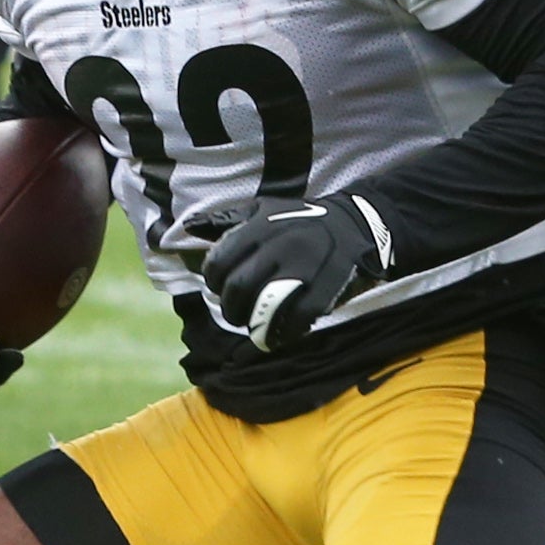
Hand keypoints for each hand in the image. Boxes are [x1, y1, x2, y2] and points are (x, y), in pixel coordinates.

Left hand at [203, 193, 388, 350]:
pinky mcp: (328, 284)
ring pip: (265, 306)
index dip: (213, 283)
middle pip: (238, 288)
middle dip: (230, 309)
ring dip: (254, 326)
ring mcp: (305, 265)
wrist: (354, 221)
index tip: (220, 290)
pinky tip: (282, 335)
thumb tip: (189, 228)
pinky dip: (286, 332)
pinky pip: (299, 317)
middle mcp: (280, 243)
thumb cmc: (300, 219)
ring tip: (255, 330)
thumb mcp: (263, 209)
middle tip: (236, 315)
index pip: (219, 262)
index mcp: (260, 225)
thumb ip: (227, 221)